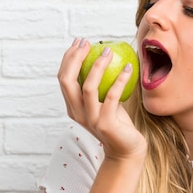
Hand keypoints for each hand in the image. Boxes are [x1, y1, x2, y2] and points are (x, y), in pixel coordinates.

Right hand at [57, 38, 146, 161]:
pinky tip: (129, 68)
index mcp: (72, 106)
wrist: (127, 150)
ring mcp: (90, 119)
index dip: (68, 58)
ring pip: (88, 87)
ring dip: (97, 66)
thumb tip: (104, 53)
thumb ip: (100, 85)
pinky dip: (120, 79)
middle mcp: (77, 113)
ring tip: (109, 51)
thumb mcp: (105, 101)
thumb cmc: (118, 122)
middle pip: (67, 80)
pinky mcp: (106, 123)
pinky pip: (112, 96)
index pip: (63, 78)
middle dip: (75, 58)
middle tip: (88, 43)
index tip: (80, 42)